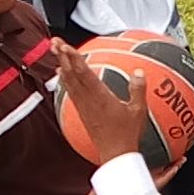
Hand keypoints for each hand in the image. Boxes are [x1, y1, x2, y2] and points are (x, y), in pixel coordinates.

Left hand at [50, 39, 149, 163]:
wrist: (115, 153)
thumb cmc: (127, 133)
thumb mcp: (139, 110)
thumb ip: (138, 89)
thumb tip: (138, 72)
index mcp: (100, 97)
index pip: (83, 73)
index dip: (73, 58)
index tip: (66, 45)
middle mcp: (87, 99)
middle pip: (71, 74)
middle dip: (62, 56)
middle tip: (55, 41)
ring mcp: (82, 105)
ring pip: (68, 81)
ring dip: (61, 64)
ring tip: (55, 51)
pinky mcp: (81, 111)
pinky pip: (70, 90)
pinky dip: (64, 79)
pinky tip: (62, 73)